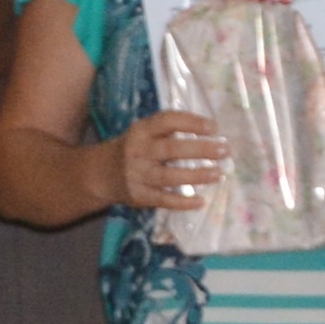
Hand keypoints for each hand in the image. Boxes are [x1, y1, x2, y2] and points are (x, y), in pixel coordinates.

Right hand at [108, 109, 228, 212]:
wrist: (99, 175)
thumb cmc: (132, 149)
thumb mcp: (142, 133)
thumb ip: (167, 131)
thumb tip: (210, 132)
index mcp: (141, 130)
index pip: (167, 121)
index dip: (192, 122)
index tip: (214, 127)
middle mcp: (138, 151)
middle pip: (172, 149)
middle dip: (201, 149)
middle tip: (225, 150)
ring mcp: (138, 175)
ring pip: (170, 176)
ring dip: (197, 175)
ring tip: (219, 174)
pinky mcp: (139, 195)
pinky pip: (164, 200)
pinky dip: (183, 202)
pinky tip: (201, 201)